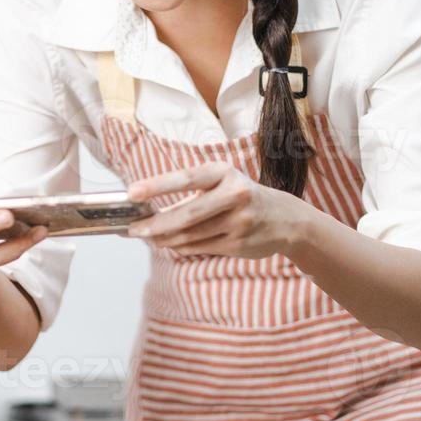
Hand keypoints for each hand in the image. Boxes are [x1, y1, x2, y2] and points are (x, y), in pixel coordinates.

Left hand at [125, 161, 310, 258]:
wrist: (288, 220)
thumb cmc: (242, 196)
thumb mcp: (223, 183)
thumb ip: (192, 194)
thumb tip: (152, 211)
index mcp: (225, 173)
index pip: (186, 178)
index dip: (157, 185)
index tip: (132, 192)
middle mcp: (235, 195)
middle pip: (185, 215)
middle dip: (154, 224)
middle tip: (133, 229)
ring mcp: (238, 223)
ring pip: (189, 235)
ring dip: (163, 238)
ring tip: (147, 236)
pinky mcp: (238, 245)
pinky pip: (198, 247)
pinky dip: (179, 246)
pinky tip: (168, 243)